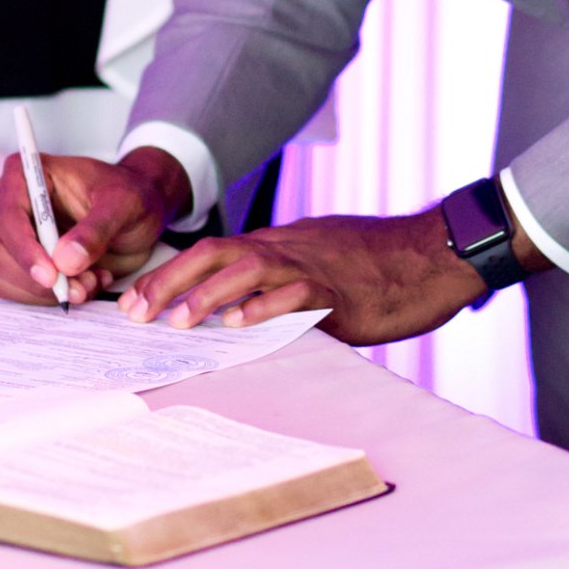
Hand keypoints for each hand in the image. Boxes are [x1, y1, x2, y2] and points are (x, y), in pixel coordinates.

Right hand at [0, 147, 186, 305]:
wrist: (134, 214)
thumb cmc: (128, 196)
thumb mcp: (125, 204)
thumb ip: (96, 229)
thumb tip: (65, 261)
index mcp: (26, 173)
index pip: (8, 216)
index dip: (25, 250)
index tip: (51, 276)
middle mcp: (7, 202)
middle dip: (39, 279)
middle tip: (83, 285)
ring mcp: (8, 233)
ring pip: (3, 275)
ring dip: (46, 293)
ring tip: (90, 281)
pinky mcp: (14, 260)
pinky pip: (14, 290)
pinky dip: (46, 298)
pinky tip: (81, 284)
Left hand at [121, 206, 496, 343]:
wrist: (435, 252)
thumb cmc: (381, 262)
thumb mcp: (321, 260)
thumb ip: (283, 278)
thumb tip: (248, 305)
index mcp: (281, 244)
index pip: (212, 253)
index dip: (169, 276)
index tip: (135, 301)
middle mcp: (289, 248)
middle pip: (215, 253)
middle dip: (169, 282)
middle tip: (134, 313)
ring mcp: (313, 266)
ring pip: (247, 268)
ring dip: (206, 295)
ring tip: (175, 322)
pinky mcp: (341, 291)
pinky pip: (297, 293)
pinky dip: (265, 307)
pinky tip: (241, 325)